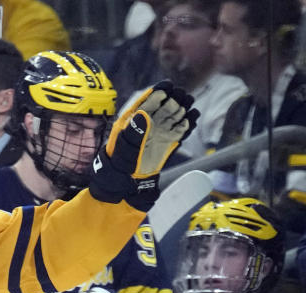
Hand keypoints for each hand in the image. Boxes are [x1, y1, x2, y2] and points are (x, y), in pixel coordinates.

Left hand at [90, 81, 198, 209]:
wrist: (123, 189)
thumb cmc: (117, 170)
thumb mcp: (122, 152)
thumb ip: (133, 134)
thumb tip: (143, 114)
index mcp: (130, 125)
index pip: (144, 104)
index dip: (156, 94)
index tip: (167, 86)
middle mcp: (144, 128)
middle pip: (160, 108)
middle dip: (172, 99)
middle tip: (182, 94)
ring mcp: (156, 137)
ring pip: (171, 118)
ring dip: (181, 109)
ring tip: (190, 101)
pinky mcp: (165, 146)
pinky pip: (178, 132)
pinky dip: (186, 125)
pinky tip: (193, 116)